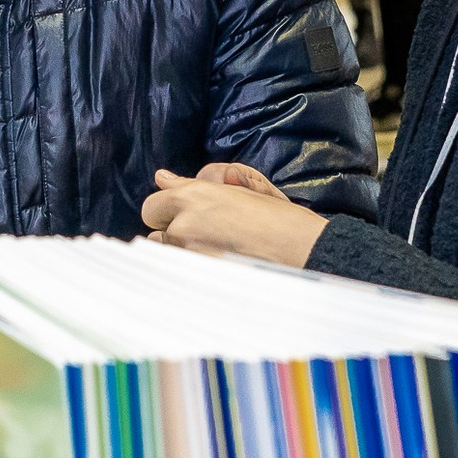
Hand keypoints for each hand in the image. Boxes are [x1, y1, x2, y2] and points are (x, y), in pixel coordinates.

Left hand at [140, 166, 327, 266]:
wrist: (304, 253)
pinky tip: (218, 268)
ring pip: (168, 255)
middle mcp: (185, 225)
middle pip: (156, 231)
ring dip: (183, 252)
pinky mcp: (198, 280)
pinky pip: (181, 274)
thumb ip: (193, 184)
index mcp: (194, 197)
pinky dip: (192, 271)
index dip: (169, 209)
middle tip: (205, 233)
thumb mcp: (240, 190)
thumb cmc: (279, 219)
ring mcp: (190, 256)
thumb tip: (162, 177)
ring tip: (217, 252)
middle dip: (173, 231)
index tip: (187, 213)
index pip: (153, 205)